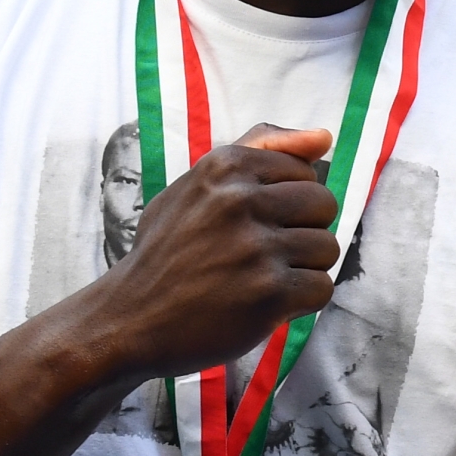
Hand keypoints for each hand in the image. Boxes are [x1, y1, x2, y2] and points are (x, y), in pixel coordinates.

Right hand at [92, 123, 341, 383]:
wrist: (129, 319)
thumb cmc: (169, 250)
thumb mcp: (198, 184)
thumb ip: (260, 150)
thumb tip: (324, 137)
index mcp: (226, 165)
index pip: (305, 172)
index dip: (286, 204)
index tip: (251, 225)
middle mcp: (240, 200)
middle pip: (324, 206)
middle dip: (302, 232)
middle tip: (260, 255)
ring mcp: (255, 247)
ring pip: (327, 247)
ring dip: (302, 270)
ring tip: (260, 280)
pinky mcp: (268, 293)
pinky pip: (321, 288)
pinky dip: (300, 303)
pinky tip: (265, 304)